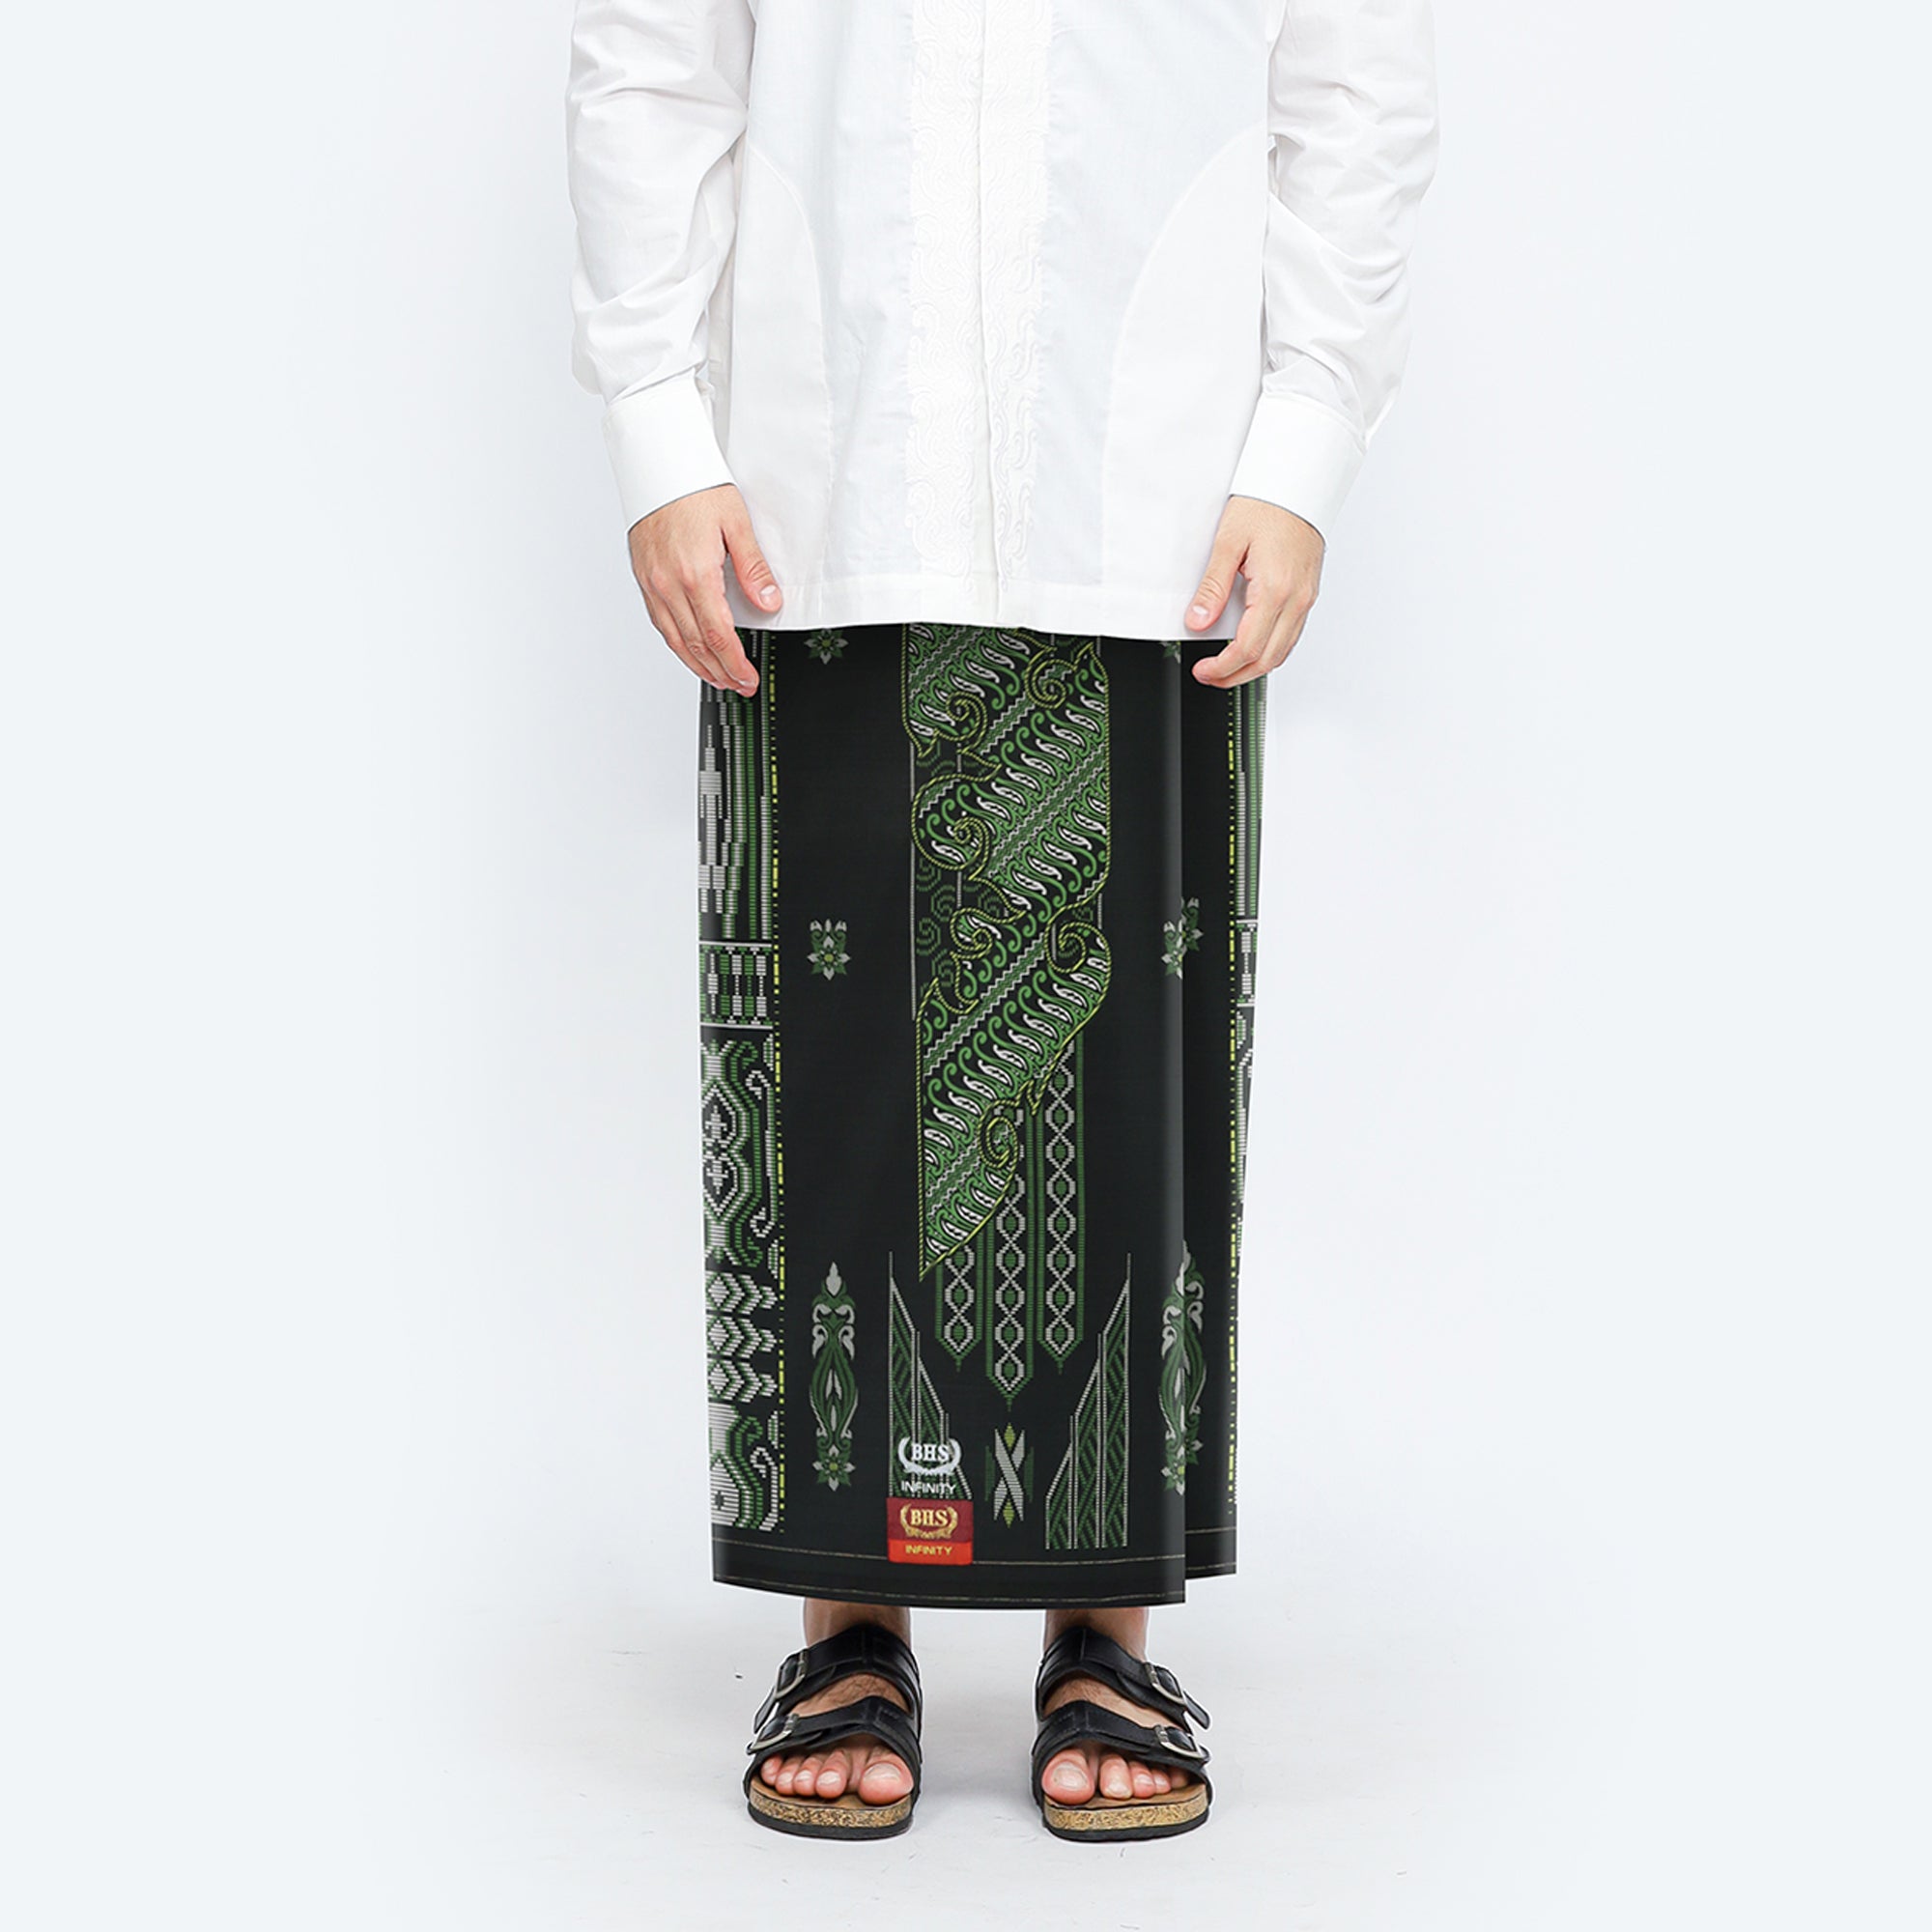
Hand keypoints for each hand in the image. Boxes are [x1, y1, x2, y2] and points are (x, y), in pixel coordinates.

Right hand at [627, 483, 782, 692]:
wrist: (657, 464)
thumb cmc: (694, 486)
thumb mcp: (736, 523)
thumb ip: (753, 568)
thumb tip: (768, 602)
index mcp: (695, 573)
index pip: (718, 635)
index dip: (734, 663)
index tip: (747, 678)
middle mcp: (669, 583)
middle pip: (696, 644)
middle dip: (720, 672)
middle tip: (739, 685)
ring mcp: (652, 583)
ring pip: (674, 640)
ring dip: (698, 665)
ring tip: (718, 679)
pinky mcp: (643, 578)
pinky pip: (659, 623)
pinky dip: (677, 645)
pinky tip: (690, 652)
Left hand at [1184, 495, 1324, 687]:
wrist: (1296, 484)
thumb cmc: (1266, 505)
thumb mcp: (1227, 543)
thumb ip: (1212, 588)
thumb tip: (1198, 621)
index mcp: (1275, 589)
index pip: (1248, 647)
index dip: (1222, 667)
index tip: (1203, 670)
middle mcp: (1296, 598)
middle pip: (1268, 658)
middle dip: (1236, 675)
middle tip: (1210, 677)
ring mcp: (1306, 598)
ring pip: (1283, 651)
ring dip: (1255, 667)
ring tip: (1227, 668)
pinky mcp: (1308, 593)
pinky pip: (1292, 635)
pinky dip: (1272, 650)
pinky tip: (1253, 647)